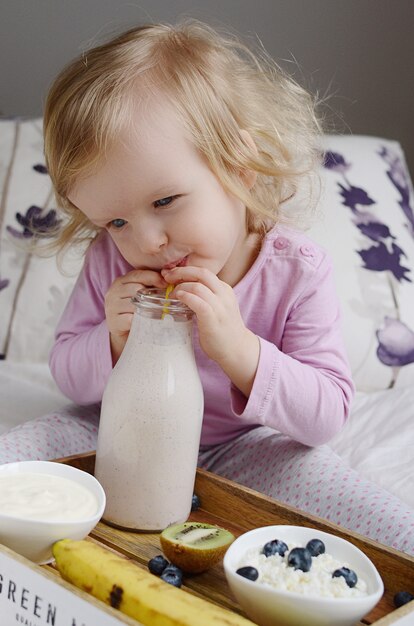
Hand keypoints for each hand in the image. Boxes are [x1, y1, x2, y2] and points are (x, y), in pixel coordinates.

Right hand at [105, 269, 166, 361]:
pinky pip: (130, 319)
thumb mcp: (140, 294)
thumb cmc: (136, 310)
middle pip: (135, 289)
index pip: (137, 274)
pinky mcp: (114, 322)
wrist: (123, 332)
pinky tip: (149, 322)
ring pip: (133, 304)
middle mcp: (113, 292)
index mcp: (120, 282)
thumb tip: (170, 281)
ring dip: (148, 309)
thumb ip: (150, 285)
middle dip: (152, 295)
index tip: (166, 284)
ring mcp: (111, 307)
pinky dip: (141, 321)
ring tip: (159, 313)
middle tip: (165, 301)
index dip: (153, 277)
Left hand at [161, 266, 259, 395]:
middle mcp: (224, 295)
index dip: (185, 270)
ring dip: (180, 287)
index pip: (204, 272)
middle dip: (181, 272)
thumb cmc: (223, 330)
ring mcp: (220, 307)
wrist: (237, 349)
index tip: (172, 275)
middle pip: (202, 272)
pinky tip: (178, 300)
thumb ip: (205, 298)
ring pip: (198, 286)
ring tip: (171, 295)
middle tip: (167, 277)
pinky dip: (186, 297)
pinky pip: (198, 302)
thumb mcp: (217, 307)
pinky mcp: (213, 319)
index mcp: (224, 290)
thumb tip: (182, 291)